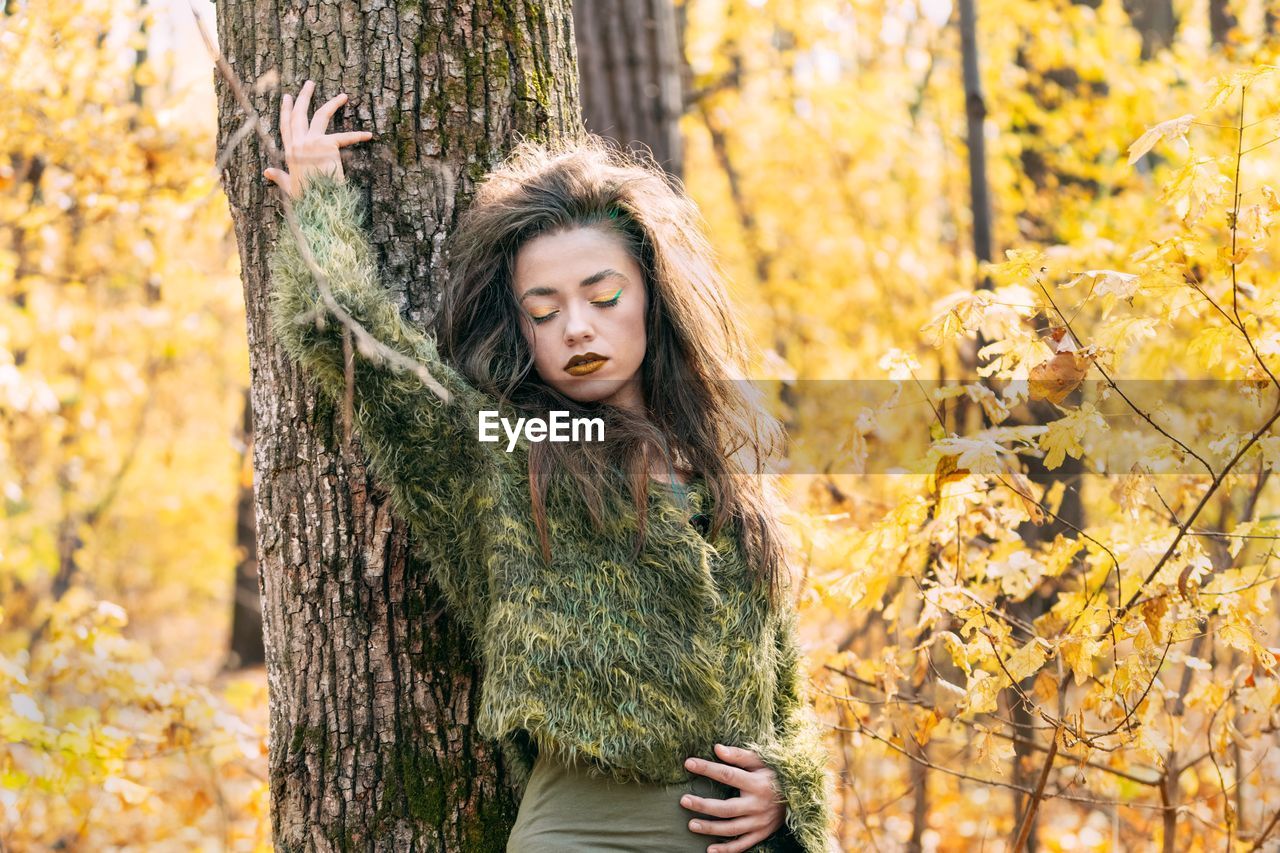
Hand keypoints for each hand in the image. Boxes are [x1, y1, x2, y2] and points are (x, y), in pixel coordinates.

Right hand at [263, 79, 372, 198]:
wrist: (317, 202)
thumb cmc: (306, 198)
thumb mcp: (290, 186)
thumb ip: (280, 176)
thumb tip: (267, 172)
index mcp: (290, 152)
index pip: (286, 126)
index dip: (286, 111)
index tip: (287, 98)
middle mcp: (298, 144)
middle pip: (300, 114)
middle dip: (304, 97)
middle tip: (310, 83)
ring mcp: (312, 142)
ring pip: (321, 115)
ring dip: (332, 103)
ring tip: (343, 95)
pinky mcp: (327, 145)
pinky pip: (345, 137)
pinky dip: (357, 137)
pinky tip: (369, 135)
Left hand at [682, 743, 786, 852]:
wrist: (801, 795)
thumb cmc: (775, 774)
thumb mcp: (761, 761)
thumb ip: (739, 755)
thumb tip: (717, 748)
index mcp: (757, 784)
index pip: (727, 775)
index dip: (707, 768)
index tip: (688, 763)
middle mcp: (757, 805)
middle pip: (726, 808)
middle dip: (703, 805)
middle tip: (683, 801)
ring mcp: (759, 822)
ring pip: (731, 829)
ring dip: (710, 828)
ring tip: (691, 824)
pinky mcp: (762, 833)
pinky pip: (742, 844)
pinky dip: (727, 849)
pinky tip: (709, 849)